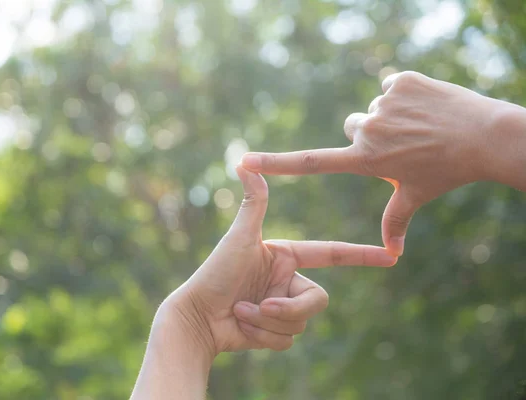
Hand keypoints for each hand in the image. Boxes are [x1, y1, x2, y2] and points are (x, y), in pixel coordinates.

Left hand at [165, 165, 396, 360]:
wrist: (196, 317)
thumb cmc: (215, 273)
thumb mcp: (239, 237)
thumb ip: (253, 201)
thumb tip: (245, 161)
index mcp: (286, 257)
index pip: (331, 254)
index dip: (361, 255)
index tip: (391, 254)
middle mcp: (287, 281)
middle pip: (318, 299)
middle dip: (289, 308)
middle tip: (262, 306)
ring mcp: (282, 307)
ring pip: (301, 323)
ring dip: (268, 321)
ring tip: (241, 312)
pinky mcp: (275, 332)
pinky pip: (287, 340)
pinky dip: (262, 336)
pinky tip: (241, 328)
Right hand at [241, 71, 524, 255]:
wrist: (482, 135)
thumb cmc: (446, 171)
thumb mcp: (415, 196)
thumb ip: (395, 222)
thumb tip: (392, 255)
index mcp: (365, 160)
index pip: (311, 163)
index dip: (276, 164)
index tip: (246, 160)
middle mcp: (367, 131)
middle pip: (355, 127)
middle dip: (371, 134)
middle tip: (401, 143)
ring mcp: (383, 104)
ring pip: (375, 107)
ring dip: (390, 115)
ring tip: (420, 127)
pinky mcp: (399, 81)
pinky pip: (391, 85)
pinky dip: (406, 95)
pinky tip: (426, 107)